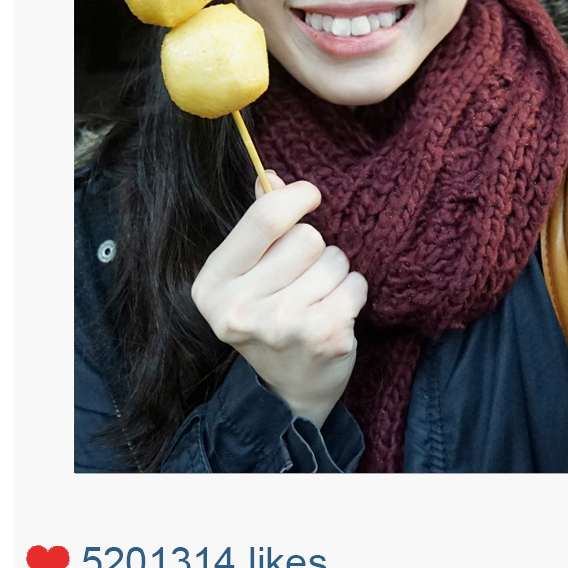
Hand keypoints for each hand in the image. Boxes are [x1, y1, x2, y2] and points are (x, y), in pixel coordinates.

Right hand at [192, 172, 366, 426]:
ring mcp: (282, 325)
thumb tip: (269, 174)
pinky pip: (355, 284)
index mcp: (212, 284)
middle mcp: (239, 308)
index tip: (309, 196)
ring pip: (334, 260)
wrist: (289, 393)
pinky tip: (335, 315)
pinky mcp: (322, 336)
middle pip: (306, 239)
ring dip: (335, 274)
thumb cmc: (270, 320)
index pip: (263, 218)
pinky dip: (352, 294)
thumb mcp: (248, 276)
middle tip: (304, 279)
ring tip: (317, 300)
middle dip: (316, 251)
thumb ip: (256, 225)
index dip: (294, 198)